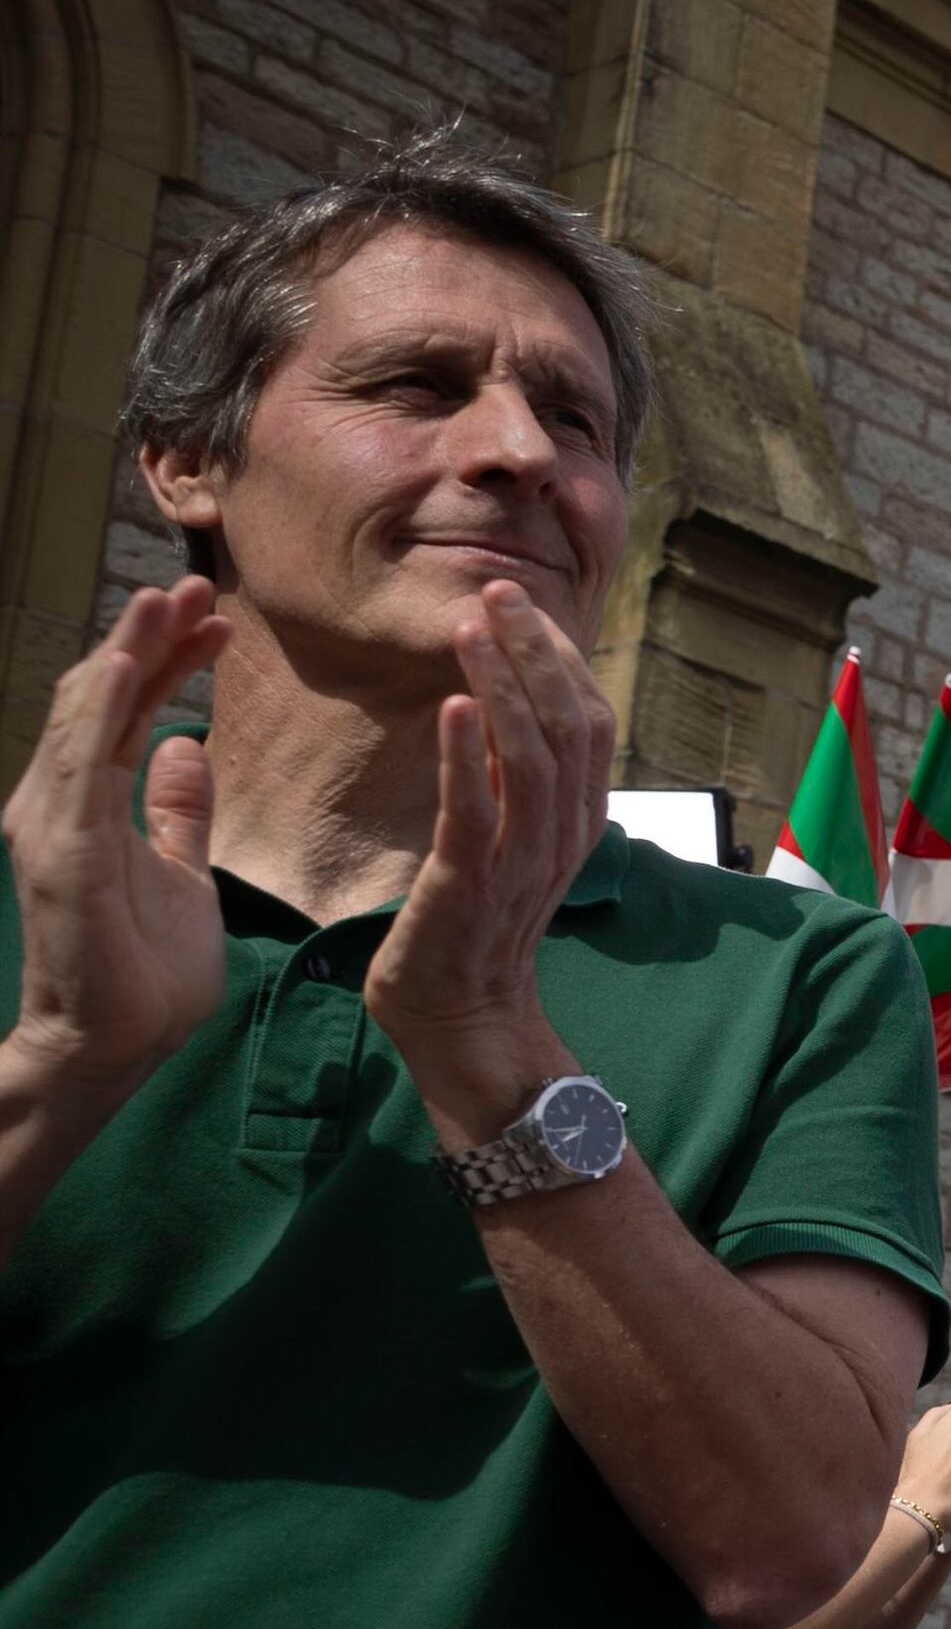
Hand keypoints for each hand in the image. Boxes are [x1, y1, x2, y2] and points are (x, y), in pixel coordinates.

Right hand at [4, 576, 229, 1102]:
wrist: (114, 1042)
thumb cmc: (146, 970)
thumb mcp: (182, 872)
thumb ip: (177, 813)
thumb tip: (184, 749)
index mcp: (93, 803)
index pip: (128, 712)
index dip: (169, 660)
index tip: (219, 621)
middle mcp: (60, 800)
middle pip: (102, 697)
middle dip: (149, 638)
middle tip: (199, 586)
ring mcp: (53, 821)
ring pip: (85, 714)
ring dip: (126, 652)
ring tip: (165, 599)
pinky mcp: (61, 849)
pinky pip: (79, 762)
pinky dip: (100, 709)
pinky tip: (125, 664)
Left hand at [364, 582, 615, 1138]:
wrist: (463, 1021)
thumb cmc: (474, 930)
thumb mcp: (511, 844)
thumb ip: (516, 785)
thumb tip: (505, 714)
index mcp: (576, 822)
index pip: (588, 720)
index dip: (559, 657)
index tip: (519, 604)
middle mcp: (563, 836)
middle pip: (571, 725)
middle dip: (535, 652)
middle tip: (495, 592)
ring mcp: (521, 863)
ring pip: (532, 757)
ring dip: (501, 685)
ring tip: (470, 629)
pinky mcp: (469, 887)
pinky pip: (478, 812)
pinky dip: (466, 756)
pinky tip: (451, 705)